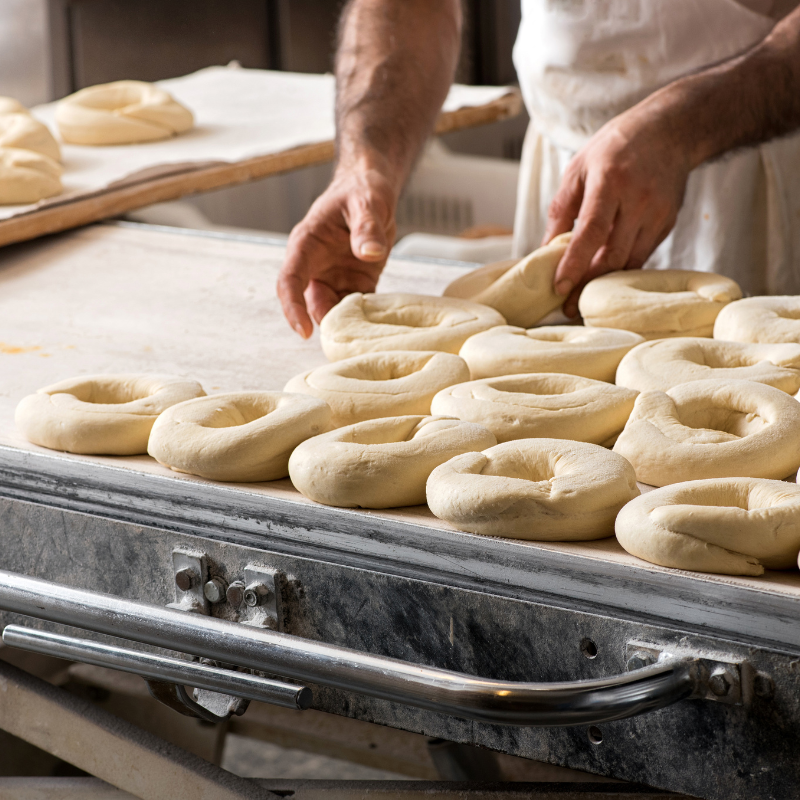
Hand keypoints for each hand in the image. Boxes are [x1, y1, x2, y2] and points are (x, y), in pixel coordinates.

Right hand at [277, 167, 396, 337]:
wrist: (372, 189)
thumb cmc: (361, 190)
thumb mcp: (367, 202)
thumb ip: (367, 227)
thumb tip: (369, 252)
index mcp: (307, 244)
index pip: (290, 280)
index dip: (292, 307)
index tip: (303, 331)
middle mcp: (315, 265)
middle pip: (310, 302)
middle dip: (324, 323)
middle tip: (346, 341)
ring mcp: (334, 276)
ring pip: (332, 309)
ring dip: (346, 324)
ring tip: (366, 336)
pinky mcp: (355, 283)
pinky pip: (356, 308)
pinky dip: (366, 319)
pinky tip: (379, 327)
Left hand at [544, 100, 693, 316]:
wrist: (671, 130)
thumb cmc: (616, 147)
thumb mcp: (578, 168)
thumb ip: (561, 210)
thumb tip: (546, 250)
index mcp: (610, 182)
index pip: (591, 231)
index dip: (575, 263)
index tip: (559, 287)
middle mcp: (638, 200)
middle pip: (612, 255)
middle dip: (587, 286)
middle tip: (567, 308)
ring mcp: (657, 213)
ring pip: (630, 262)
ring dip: (605, 285)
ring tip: (582, 300)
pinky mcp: (668, 224)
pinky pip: (641, 256)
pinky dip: (622, 270)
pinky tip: (605, 280)